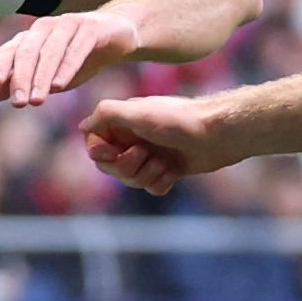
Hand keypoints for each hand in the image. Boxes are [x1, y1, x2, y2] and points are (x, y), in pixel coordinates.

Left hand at [0, 11, 140, 107]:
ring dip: (41, 76)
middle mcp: (46, 28)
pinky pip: (77, 48)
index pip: (10, 50)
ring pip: (50, 51)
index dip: (0, 65)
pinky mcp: (91, 28)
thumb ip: (20, 83)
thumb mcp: (48, 75)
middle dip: (21, 78)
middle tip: (18, 103)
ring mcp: (68, 25)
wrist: (118, 34)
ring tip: (36, 100)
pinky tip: (61, 85)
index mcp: (31, 38)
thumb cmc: (78, 56)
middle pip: (28, 51)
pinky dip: (67, 66)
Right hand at [80, 94, 241, 196]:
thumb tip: (82, 127)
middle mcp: (134, 137)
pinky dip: (162, 182)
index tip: (114, 152)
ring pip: (131, 180)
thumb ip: (106, 115)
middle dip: (127, 167)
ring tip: (165, 162)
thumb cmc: (179, 120)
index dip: (102, 154)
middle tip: (145, 154)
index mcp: (123, 122)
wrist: (218, 134)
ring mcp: (151, 154)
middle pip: (110, 167)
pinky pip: (151, 188)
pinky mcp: (167, 169)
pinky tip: (175, 171)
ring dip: (147, 175)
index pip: (94, 145)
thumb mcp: (138, 113)